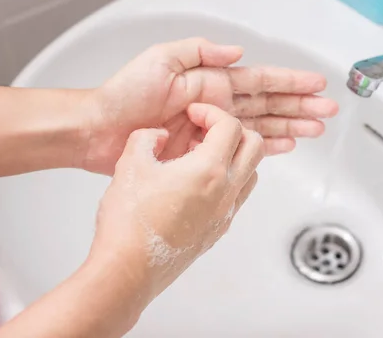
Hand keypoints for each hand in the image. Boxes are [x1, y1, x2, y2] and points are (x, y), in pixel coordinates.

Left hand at [80, 37, 337, 173]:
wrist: (101, 131)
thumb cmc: (124, 95)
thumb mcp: (161, 60)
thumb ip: (200, 53)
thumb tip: (236, 53)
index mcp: (211, 82)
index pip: (260, 80)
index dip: (290, 82)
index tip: (316, 84)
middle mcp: (217, 105)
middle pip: (269, 104)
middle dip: (300, 107)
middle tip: (327, 111)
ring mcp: (213, 129)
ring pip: (262, 125)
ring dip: (290, 127)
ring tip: (315, 129)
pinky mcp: (204, 151)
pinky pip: (242, 147)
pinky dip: (265, 147)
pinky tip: (284, 146)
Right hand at [90, 104, 263, 302]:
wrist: (127, 269)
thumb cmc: (129, 222)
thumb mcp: (130, 163)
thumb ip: (147, 138)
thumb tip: (159, 136)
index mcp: (209, 171)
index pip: (232, 127)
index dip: (212, 112)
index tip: (195, 114)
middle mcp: (226, 192)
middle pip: (255, 147)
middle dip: (233, 130)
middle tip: (205, 129)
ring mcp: (225, 213)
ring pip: (251, 173)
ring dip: (235, 156)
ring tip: (201, 155)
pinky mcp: (218, 230)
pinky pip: (238, 196)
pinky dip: (228, 180)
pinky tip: (197, 182)